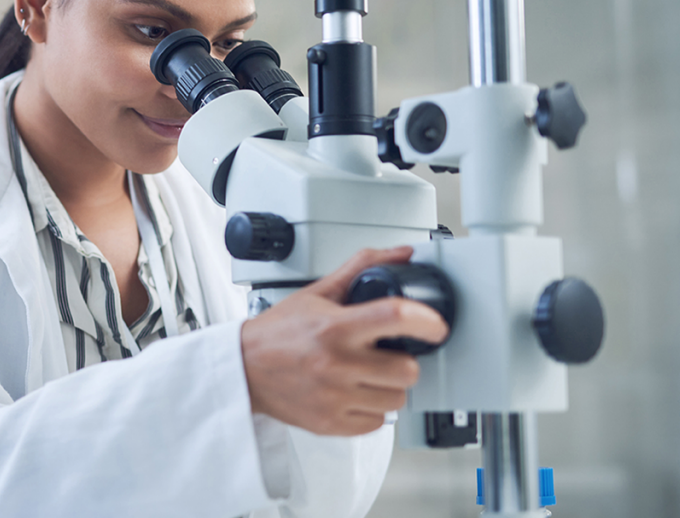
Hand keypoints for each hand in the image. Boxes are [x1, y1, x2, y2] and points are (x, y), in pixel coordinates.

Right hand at [239, 246, 448, 435]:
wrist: (244, 369)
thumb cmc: (277, 333)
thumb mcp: (317, 294)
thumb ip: (360, 269)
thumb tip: (399, 255)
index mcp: (334, 328)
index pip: (395, 317)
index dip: (426, 321)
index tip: (436, 325)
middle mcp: (335, 364)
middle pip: (407, 370)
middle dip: (403, 361)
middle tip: (386, 355)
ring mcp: (334, 397)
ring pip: (397, 399)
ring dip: (388, 387)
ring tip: (367, 375)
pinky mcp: (331, 424)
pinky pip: (377, 423)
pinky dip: (371, 410)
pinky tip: (354, 393)